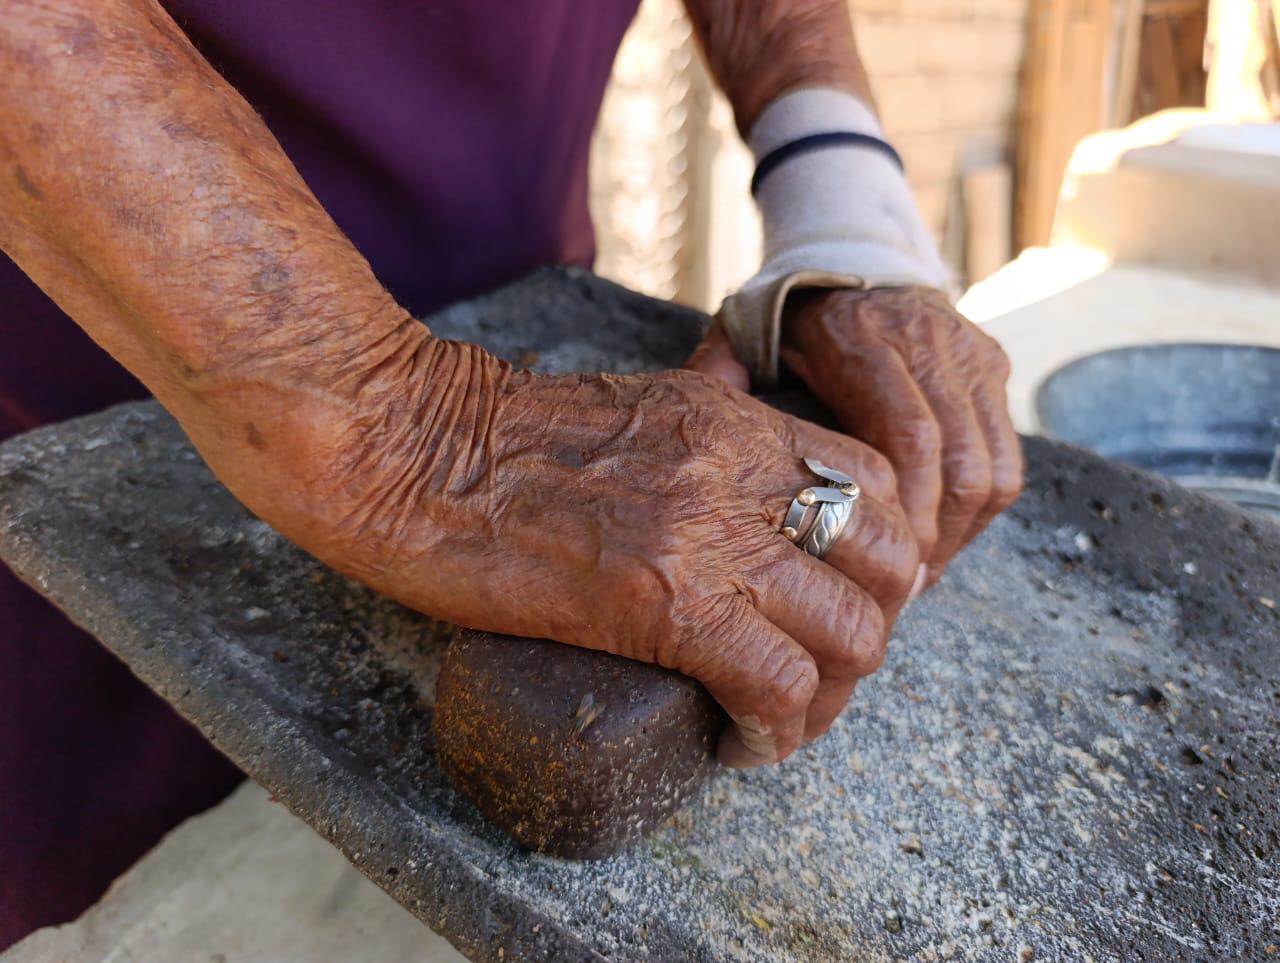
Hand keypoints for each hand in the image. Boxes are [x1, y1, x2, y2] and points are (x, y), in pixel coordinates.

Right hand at [267, 344, 917, 766]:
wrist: (407, 446)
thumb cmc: (494, 436)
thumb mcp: (632, 408)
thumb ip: (703, 439)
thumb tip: (733, 492)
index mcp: (736, 421)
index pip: (879, 485)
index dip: (881, 556)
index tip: (839, 601)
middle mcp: (742, 473)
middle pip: (890, 563)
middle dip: (871, 631)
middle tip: (817, 668)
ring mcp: (707, 537)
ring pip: (852, 634)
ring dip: (831, 696)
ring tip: (778, 719)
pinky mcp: (661, 603)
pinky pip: (777, 686)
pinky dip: (775, 732)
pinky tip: (738, 745)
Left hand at [688, 286, 1021, 587]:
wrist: (849, 260)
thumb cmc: (786, 318)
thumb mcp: (743, 334)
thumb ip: (718, 376)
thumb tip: (691, 437)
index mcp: (862, 340)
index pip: (908, 441)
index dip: (904, 515)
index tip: (881, 571)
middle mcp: (927, 342)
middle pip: (959, 466)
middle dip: (933, 541)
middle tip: (899, 593)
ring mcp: (969, 353)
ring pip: (993, 469)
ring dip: (960, 533)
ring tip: (919, 576)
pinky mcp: (993, 366)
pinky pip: (1007, 458)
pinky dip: (980, 509)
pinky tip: (940, 540)